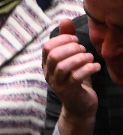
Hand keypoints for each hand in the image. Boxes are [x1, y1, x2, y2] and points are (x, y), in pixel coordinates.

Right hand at [43, 19, 99, 134]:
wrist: (79, 106)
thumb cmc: (75, 79)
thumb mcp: (71, 58)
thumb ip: (67, 40)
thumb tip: (64, 20)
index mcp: (47, 65)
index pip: (48, 47)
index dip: (63, 39)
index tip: (76, 40)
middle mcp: (49, 75)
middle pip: (54, 55)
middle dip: (73, 48)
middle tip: (83, 50)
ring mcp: (58, 84)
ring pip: (65, 66)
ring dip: (81, 58)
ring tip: (90, 58)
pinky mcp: (69, 91)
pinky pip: (77, 76)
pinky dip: (89, 68)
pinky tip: (96, 67)